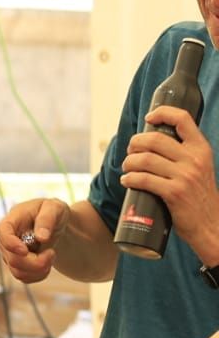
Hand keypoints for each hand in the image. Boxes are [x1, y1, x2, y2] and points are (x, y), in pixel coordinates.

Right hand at [0, 198, 68, 284]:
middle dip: (36, 262)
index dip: (10, 244)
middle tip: (52, 253)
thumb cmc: (52, 211)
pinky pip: (24, 278)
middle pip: (13, 259)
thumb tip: (41, 237)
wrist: (54, 223)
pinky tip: (47, 263)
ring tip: (51, 255)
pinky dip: (39, 275)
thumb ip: (47, 219)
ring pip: (18, 272)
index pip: (2, 232)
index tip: (25, 251)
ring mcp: (9, 254)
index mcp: (12, 220)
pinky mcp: (16, 265)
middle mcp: (6, 239)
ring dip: (39, 269)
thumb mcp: (55, 208)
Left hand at [121, 106, 218, 260]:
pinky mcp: (174, 193)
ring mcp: (184, 176)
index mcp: (201, 148)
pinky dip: (129, 179)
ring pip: (145, 159)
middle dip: (134, 144)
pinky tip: (126, 180)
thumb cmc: (199, 196)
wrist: (211, 223)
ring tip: (126, 168)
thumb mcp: (200, 168)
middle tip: (130, 152)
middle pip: (154, 139)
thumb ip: (184, 155)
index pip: (183, 119)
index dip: (162, 113)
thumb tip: (153, 144)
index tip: (148, 118)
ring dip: (128, 162)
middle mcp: (194, 159)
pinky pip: (143, 179)